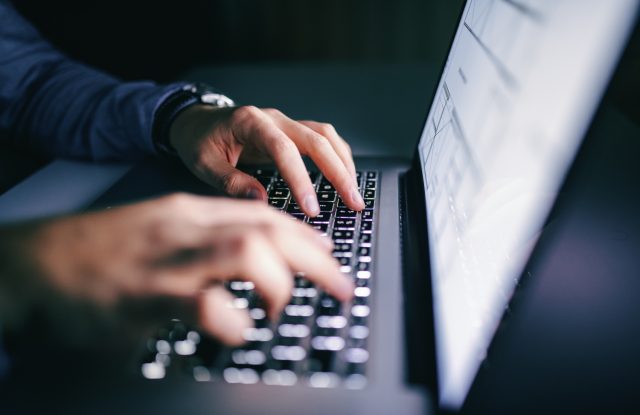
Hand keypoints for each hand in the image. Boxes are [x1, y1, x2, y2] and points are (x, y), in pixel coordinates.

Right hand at [0, 194, 352, 345]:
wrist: (34, 264)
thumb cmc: (99, 253)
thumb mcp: (158, 231)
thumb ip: (203, 238)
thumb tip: (254, 256)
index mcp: (188, 213)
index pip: (263, 214)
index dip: (304, 235)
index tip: (327, 252)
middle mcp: (184, 229)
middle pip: (267, 229)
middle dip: (315, 258)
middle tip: (340, 285)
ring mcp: (166, 260)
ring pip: (245, 252)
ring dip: (279, 282)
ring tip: (282, 308)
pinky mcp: (145, 297)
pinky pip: (204, 305)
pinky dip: (232, 321)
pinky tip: (237, 330)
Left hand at [169, 105, 364, 215]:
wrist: (195, 121)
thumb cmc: (198, 141)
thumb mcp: (203, 164)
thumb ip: (231, 182)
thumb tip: (261, 202)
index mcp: (250, 122)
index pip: (284, 150)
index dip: (301, 179)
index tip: (311, 207)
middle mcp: (274, 118)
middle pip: (317, 140)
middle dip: (338, 172)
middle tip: (352, 202)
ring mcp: (285, 123)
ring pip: (325, 136)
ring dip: (343, 164)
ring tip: (354, 193)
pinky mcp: (290, 131)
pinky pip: (321, 139)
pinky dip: (336, 157)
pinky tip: (343, 177)